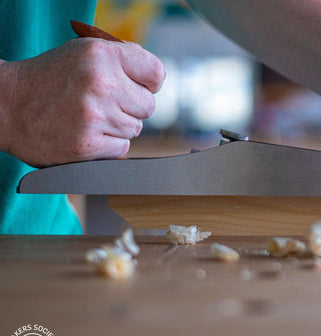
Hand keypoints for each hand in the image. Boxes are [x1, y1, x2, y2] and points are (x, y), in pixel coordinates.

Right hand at [0, 37, 164, 166]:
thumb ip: (121, 59)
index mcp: (101, 55)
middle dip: (131, 107)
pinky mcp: (89, 145)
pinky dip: (108, 145)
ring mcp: (95, 116)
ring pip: (135, 129)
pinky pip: (122, 148)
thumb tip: (155, 76)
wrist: (6, 105)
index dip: (149, 83)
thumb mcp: (82, 52)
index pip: (156, 72)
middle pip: (148, 106)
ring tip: (88, 117)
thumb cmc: (50, 78)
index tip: (139, 87)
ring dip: (118, 127)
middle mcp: (100, 83)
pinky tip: (85, 133)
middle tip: (104, 104)